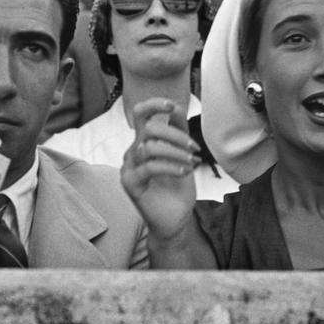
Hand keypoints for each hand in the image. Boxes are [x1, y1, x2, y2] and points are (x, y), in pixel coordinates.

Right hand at [120, 98, 199, 243]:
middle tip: (194, 148)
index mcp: (143, 142)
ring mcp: (129, 167)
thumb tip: (175, 107)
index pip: (139, 114)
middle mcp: (133, 151)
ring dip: (176, 152)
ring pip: (150, 147)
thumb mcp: (183, 154)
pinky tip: (184, 172)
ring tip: (192, 162)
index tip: (172, 106)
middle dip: (175, 135)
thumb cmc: (177, 188)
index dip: (153, 105)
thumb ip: (178, 131)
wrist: (175, 219)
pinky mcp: (130, 183)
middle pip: (148, 128)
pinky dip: (170, 166)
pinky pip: (149, 167)